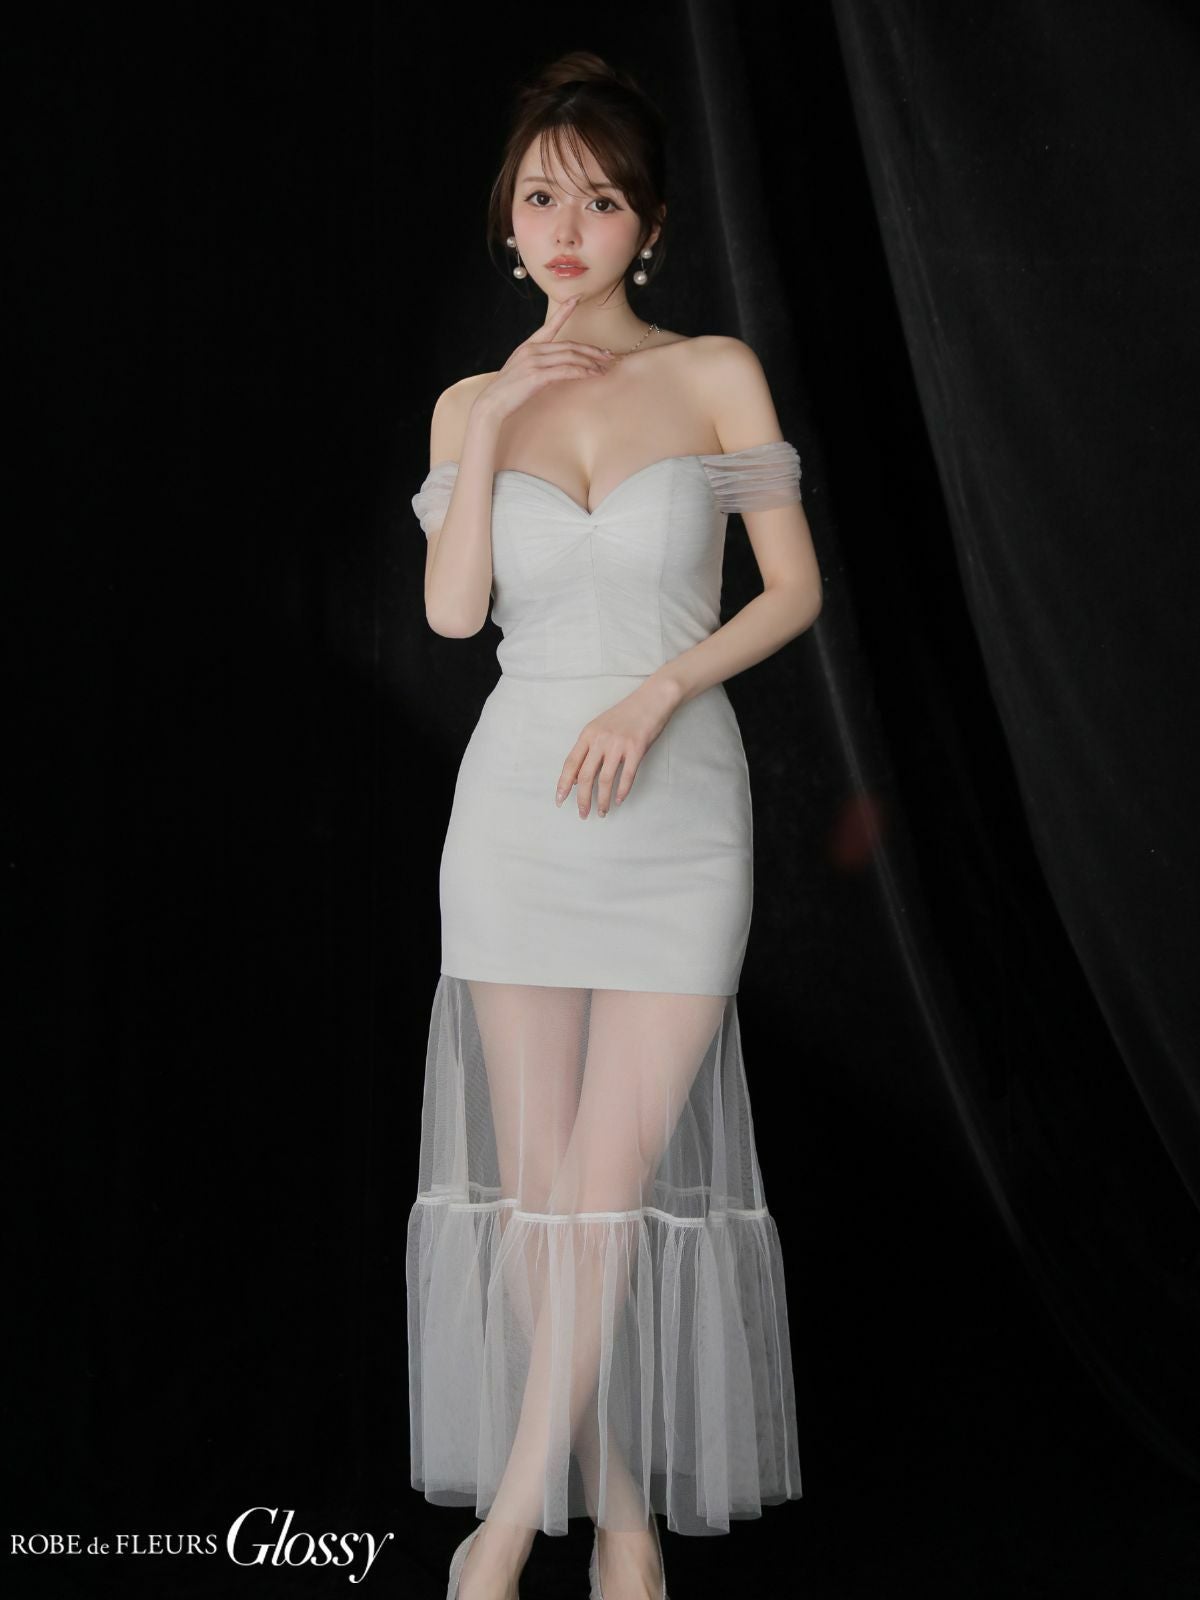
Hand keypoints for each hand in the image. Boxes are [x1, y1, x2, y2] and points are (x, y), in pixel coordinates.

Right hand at [473, 296, 615, 424]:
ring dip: (590, 362)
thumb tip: (556, 370)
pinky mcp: (537, 375)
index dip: (564, 311)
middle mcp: (532, 350)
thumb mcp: (522, 373)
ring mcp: (534, 361)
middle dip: (591, 350)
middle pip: (569, 345)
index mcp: (528, 346)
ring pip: (570, 356)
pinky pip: (566, 370)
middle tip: (608, 355)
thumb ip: (538, 366)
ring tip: (604, 368)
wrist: (491, 404)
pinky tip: (592, 375)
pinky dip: (581, 371)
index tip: (577, 298)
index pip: (550, 325)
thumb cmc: (507, 392)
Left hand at [555, 680, 681, 817]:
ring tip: (602, 812)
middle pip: (586, 776)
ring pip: (605, 780)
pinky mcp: (636, 749)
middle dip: (582, 799)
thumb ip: (588, 750)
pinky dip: (622, 791)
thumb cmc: (626, 715)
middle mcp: (600, 740)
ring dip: (602, 800)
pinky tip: (619, 800)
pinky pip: (627, 776)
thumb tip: (577, 778)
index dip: (563, 784)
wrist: (651, 700)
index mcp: (588, 734)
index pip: (571, 764)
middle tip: (582, 814)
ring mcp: (618, 744)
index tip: (560, 800)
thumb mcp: (600, 727)